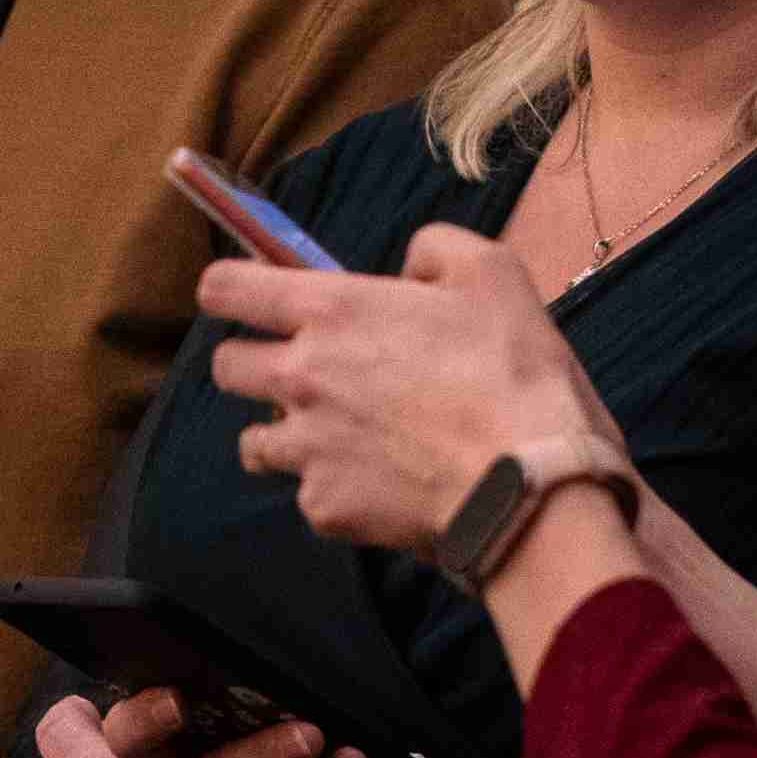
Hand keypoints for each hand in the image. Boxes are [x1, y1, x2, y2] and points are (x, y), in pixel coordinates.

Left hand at [203, 224, 604, 550]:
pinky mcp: (324, 508)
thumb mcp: (491, 272)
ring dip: (286, 434)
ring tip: (341, 437)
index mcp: (331, 311)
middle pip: (226, 367)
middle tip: (307, 373)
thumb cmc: (515, 373)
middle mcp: (301, 377)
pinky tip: (384, 485)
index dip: (228, 290)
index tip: (244, 300)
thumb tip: (409, 267)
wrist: (530, 485)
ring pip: (255, 441)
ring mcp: (307, 448)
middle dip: (256, 365)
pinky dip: (335, 490)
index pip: (226, 288)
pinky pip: (307, 496)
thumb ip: (434, 249)